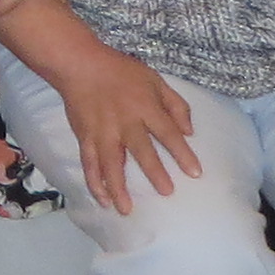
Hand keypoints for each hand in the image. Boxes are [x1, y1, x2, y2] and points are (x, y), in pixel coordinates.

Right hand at [54, 41, 204, 216]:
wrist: (79, 64)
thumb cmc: (120, 71)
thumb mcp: (155, 79)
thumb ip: (175, 104)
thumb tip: (189, 131)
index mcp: (145, 107)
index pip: (168, 133)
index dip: (182, 153)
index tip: (195, 173)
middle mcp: (125, 122)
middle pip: (141, 150)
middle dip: (154, 172)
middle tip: (166, 192)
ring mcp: (102, 131)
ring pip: (110, 163)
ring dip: (118, 187)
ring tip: (126, 209)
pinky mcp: (85, 137)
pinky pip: (89, 163)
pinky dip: (94, 182)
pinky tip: (102, 199)